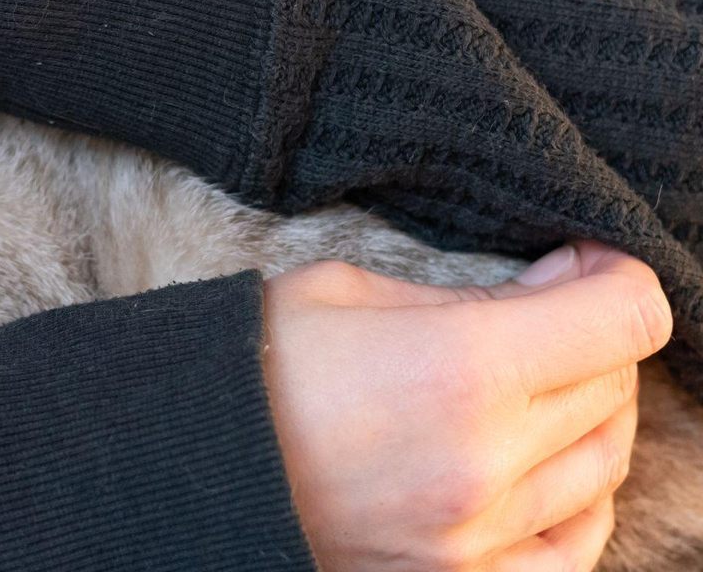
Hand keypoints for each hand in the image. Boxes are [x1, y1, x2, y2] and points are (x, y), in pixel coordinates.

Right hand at [264, 240, 671, 570]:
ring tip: (535, 386)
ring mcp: (476, 534)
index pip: (624, 319)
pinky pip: (572, 549)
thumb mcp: (348, 292)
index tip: (584, 267)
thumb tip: (558, 288)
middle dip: (592, 338)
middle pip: (614, 386)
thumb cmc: (255, 364)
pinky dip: (579, 501)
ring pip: (604, 465)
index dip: (617, 278)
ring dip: (587, 413)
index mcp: (461, 365)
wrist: (186, 461)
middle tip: (545, 314)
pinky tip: (546, 469)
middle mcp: (485, 458)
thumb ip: (467, 297)